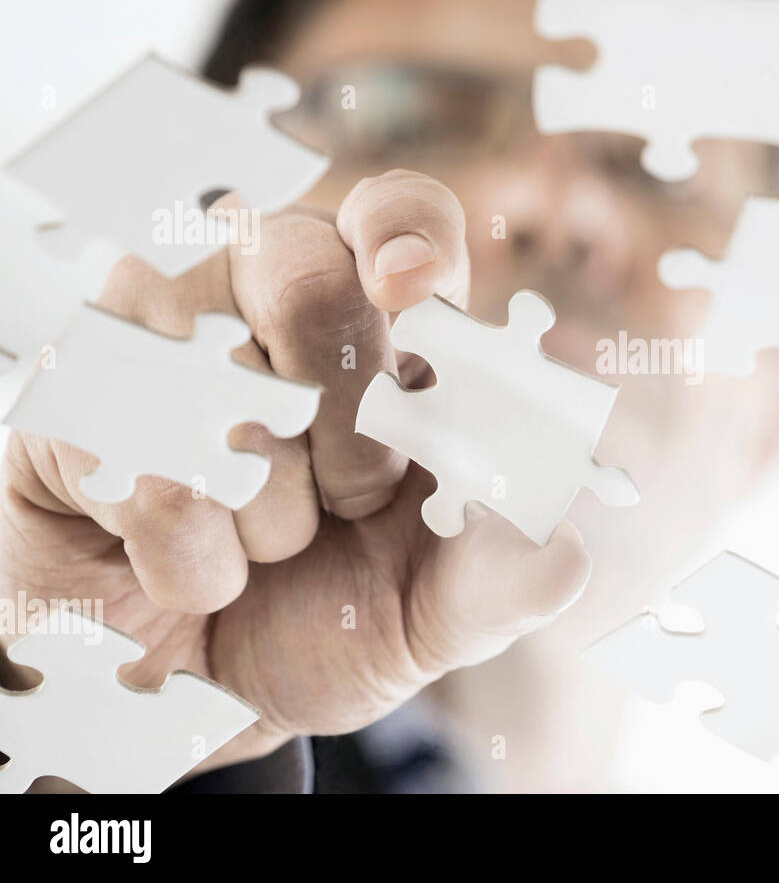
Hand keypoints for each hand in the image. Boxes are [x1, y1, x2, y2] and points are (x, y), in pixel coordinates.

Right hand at [0, 169, 591, 775]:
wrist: (209, 700)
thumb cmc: (335, 622)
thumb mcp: (437, 611)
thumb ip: (505, 575)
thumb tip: (565, 544)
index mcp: (382, 332)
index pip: (400, 220)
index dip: (407, 230)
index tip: (411, 281)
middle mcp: (268, 312)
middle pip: (308, 270)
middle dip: (349, 415)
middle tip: (350, 502)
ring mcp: (160, 350)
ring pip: (218, 364)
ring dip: (265, 498)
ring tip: (268, 550)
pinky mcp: (71, 413)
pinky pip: (133, 449)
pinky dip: (185, 547)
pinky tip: (191, 575)